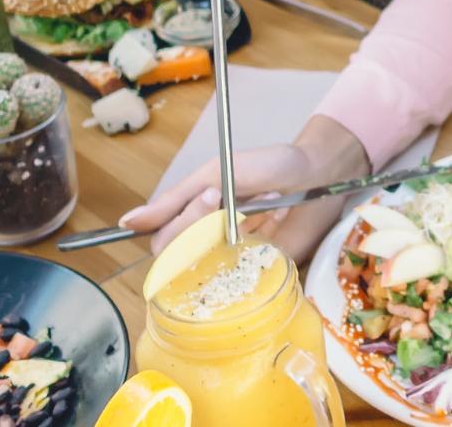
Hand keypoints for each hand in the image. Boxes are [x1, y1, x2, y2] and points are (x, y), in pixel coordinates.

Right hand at [118, 115, 370, 263]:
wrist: (324, 170)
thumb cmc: (271, 165)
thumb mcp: (218, 172)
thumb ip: (175, 199)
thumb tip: (127, 222)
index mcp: (192, 220)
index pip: (164, 241)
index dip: (182, 225)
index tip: (211, 196)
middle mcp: (210, 245)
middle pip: (185, 262)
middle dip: (210, 229)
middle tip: (241, 201)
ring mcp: (237, 260)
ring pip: (214, 275)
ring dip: (241, 235)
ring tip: (269, 205)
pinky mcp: (266, 271)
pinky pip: (248, 285)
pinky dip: (258, 261)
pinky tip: (273, 228)